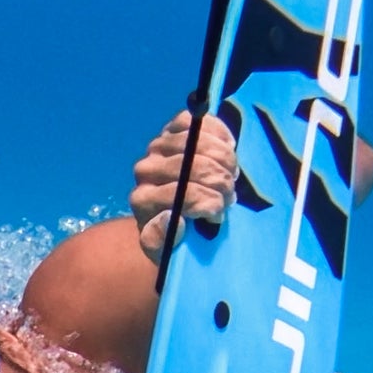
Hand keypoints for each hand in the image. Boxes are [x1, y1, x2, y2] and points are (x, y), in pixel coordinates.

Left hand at [130, 111, 238, 263]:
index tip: (219, 215)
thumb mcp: (167, 250)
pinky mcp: (172, 129)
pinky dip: (220, 135)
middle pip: (195, 166)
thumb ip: (164, 240)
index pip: (183, 195)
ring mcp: (158, 146)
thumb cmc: (174, 237)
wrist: (176, 214)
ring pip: (201, 143)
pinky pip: (201, 122)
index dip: (210, 203)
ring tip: (230, 177)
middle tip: (230, 196)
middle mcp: (145, 170)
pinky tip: (226, 151)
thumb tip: (173, 220)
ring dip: (226, 161)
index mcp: (142, 201)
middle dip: (222, 182)